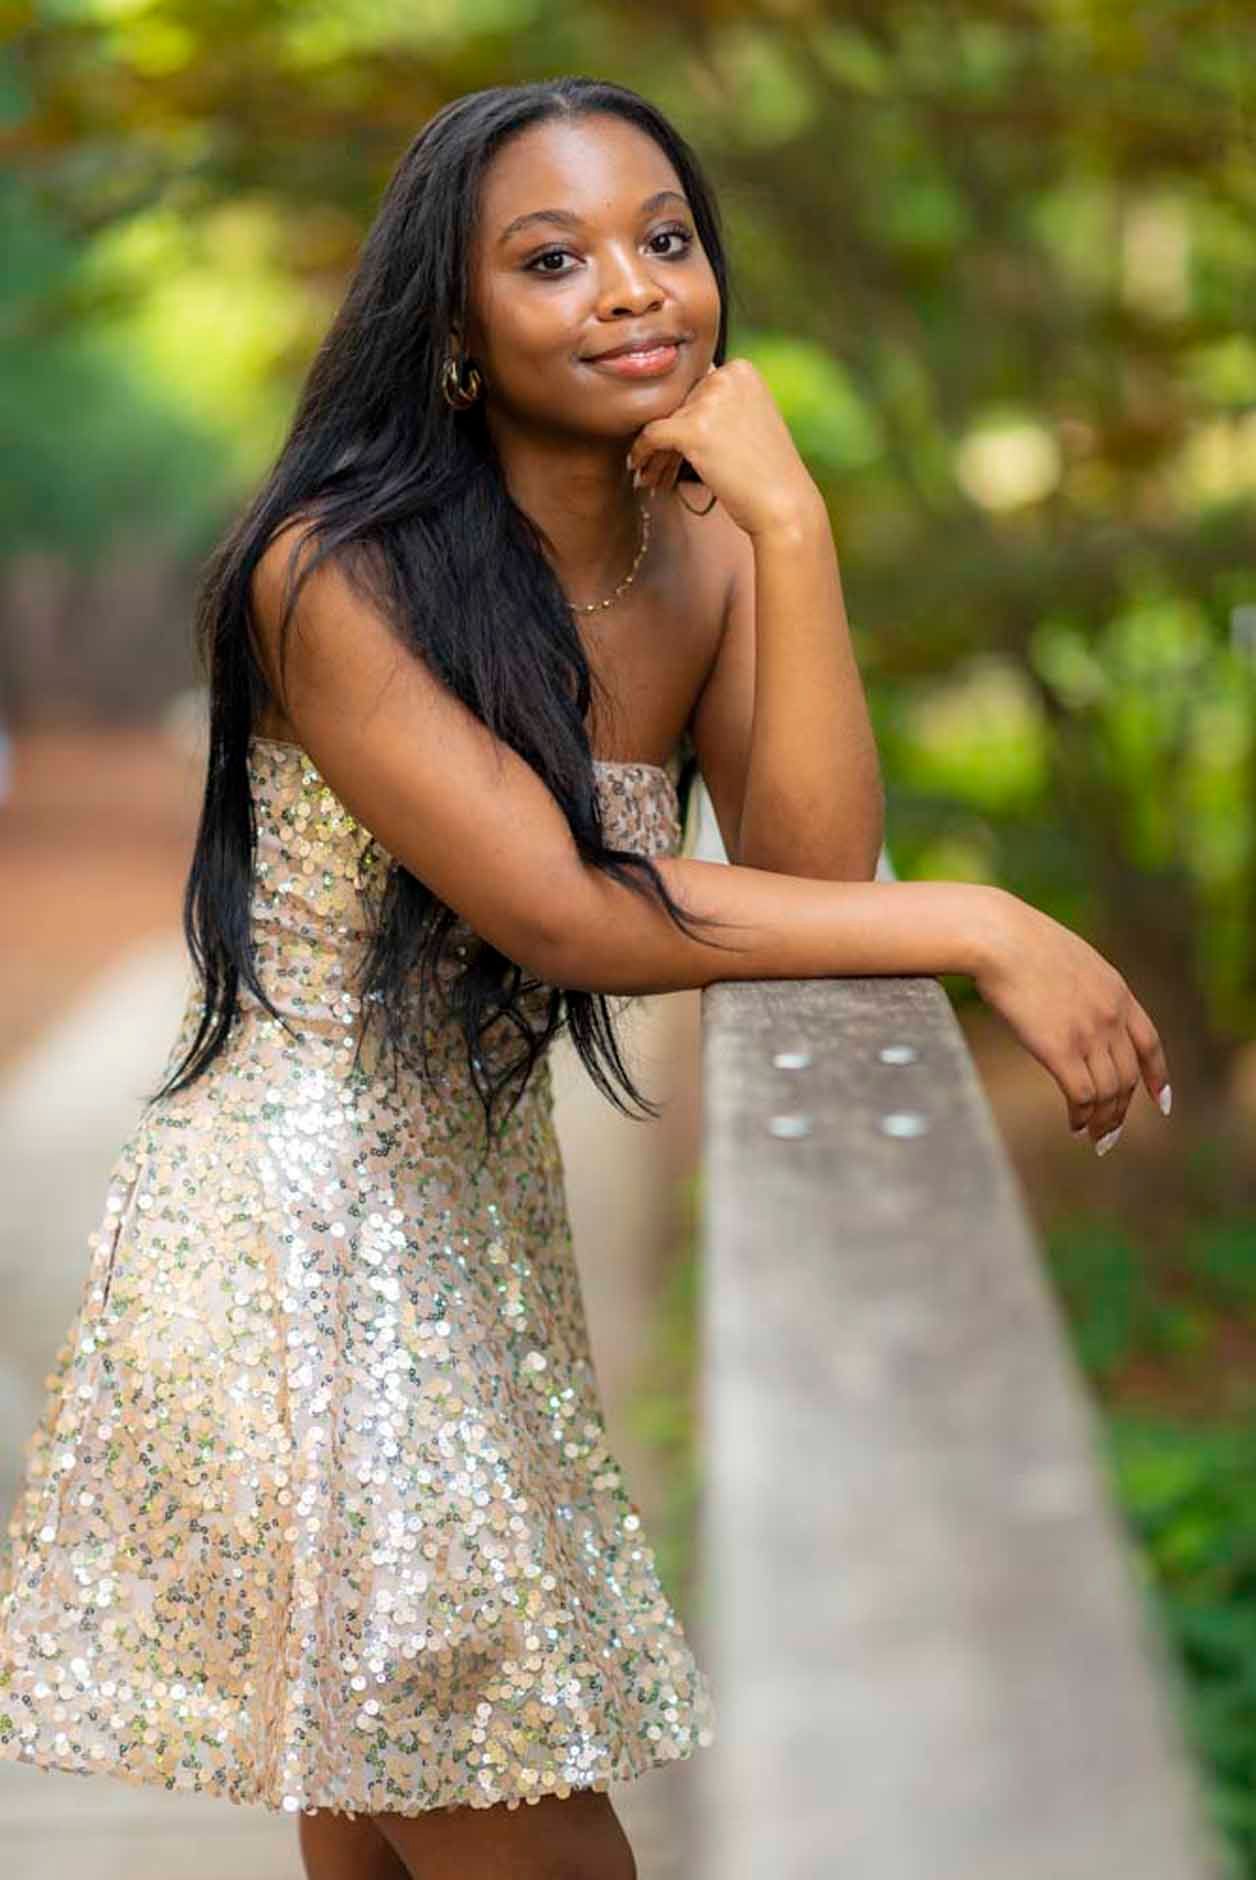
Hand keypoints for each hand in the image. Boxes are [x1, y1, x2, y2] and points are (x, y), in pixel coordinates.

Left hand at [624, 359, 820, 537]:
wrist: (784, 506)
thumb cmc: (767, 472)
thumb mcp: (750, 420)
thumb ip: (718, 404)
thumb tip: (671, 404)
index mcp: (741, 369)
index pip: (695, 387)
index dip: (682, 418)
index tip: (674, 447)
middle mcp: (726, 376)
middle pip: (678, 404)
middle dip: (667, 438)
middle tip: (656, 468)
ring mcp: (709, 400)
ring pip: (663, 421)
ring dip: (655, 453)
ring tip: (650, 476)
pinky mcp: (693, 428)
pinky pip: (651, 436)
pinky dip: (642, 454)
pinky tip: (639, 469)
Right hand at [974, 891, 1172, 1153]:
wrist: (999, 937)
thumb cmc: (1017, 942)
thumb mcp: (1069, 960)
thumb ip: (1082, 987)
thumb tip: (1070, 1006)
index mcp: (1117, 992)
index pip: (1150, 1043)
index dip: (1157, 1076)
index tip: (1159, 1101)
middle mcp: (1111, 1015)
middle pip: (1128, 1076)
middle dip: (1122, 1110)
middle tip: (1111, 1133)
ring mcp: (1088, 1033)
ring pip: (1109, 1091)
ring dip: (1104, 1120)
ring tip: (1094, 1137)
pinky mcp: (1060, 1049)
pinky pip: (1082, 1095)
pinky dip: (1082, 1116)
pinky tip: (1075, 1124)